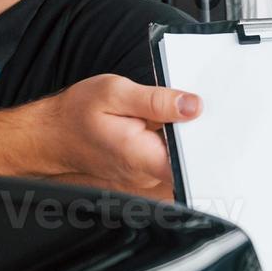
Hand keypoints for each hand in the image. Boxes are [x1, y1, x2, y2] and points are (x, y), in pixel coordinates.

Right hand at [26, 74, 202, 192]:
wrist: (50, 135)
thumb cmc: (75, 114)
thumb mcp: (115, 94)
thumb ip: (156, 101)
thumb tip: (193, 106)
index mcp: (144, 157)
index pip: (195, 162)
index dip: (213, 141)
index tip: (220, 119)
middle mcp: (147, 175)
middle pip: (192, 159)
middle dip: (202, 133)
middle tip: (202, 106)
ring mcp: (145, 176)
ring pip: (180, 157)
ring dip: (186, 135)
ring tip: (182, 108)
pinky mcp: (142, 170)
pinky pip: (167, 157)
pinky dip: (173, 139)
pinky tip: (167, 119)